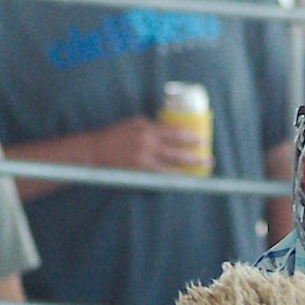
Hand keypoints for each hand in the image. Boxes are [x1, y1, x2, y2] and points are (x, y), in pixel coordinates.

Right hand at [92, 115, 207, 173]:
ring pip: (172, 165)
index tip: (201, 139)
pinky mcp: (139, 171)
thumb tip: (167, 128)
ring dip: (188, 169)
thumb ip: (150, 125)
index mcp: (147, 128)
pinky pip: (160, 176)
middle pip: (177, 149)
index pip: (174, 132)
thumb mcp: (133, 124)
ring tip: (201, 171)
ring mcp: (144, 158)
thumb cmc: (114, 137)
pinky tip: (182, 180)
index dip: (189, 136)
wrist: (95, 151)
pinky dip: (172, 178)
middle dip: (195, 155)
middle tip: (209, 159)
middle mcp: (148, 142)